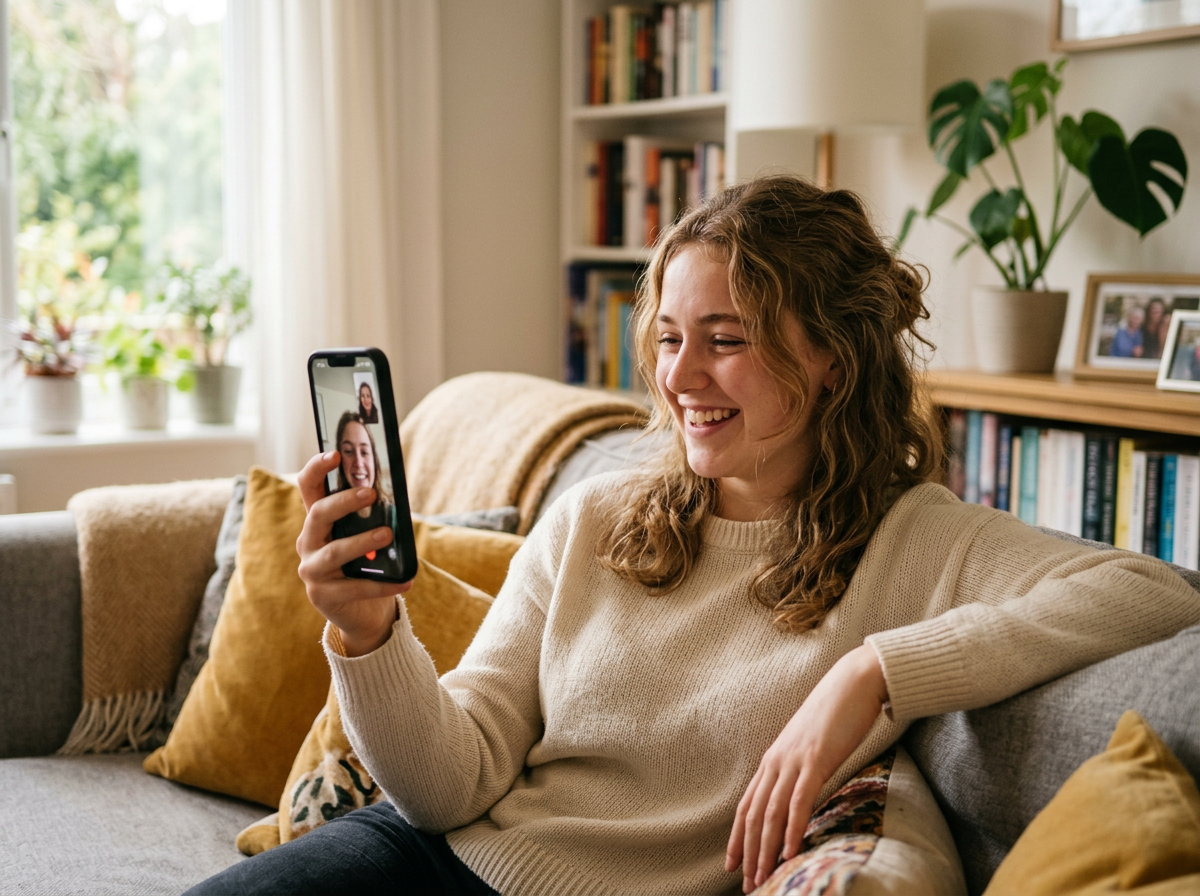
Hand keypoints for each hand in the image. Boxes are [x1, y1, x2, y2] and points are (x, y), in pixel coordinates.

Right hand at [296, 451, 412, 656]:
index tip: (334, 454)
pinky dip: (383, 584)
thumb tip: (398, 499)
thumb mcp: (369, 537)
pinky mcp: (322, 595)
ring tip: (387, 534)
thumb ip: (374, 518)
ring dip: (362, 541)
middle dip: (344, 501)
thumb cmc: (367, 565)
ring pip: (334, 551)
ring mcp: (312, 569)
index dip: (316, 468)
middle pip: (318, 514)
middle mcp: (308, 542)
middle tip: (371, 493)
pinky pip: (355, 587)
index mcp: (318, 521)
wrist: (363, 612)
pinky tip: (406, 581)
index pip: (309, 487)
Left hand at [725, 644, 888, 892]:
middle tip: (747, 884)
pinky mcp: (816, 760)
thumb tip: (801, 791)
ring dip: (765, 849)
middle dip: (748, 852)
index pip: (747, 804)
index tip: (732, 864)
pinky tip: (789, 852)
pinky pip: (799, 801)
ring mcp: (794, 760)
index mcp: (774, 758)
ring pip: (771, 813)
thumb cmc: (837, 714)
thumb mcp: (811, 745)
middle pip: (754, 814)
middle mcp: (777, 760)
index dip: (737, 836)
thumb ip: (801, 767)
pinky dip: (792, 829)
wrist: (854, 682)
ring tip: (763, 878)